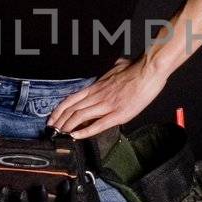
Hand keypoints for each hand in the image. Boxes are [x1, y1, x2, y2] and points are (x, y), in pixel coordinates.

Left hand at [47, 56, 168, 138]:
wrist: (149, 70)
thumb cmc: (136, 68)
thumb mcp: (117, 66)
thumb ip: (112, 70)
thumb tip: (115, 65)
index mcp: (97, 86)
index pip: (72, 99)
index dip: (60, 109)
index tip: (53, 117)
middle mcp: (98, 95)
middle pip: (72, 109)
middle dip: (60, 121)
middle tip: (52, 129)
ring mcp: (107, 105)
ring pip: (80, 116)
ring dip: (67, 126)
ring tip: (60, 134)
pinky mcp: (119, 113)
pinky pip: (98, 124)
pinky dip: (85, 131)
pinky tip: (76, 136)